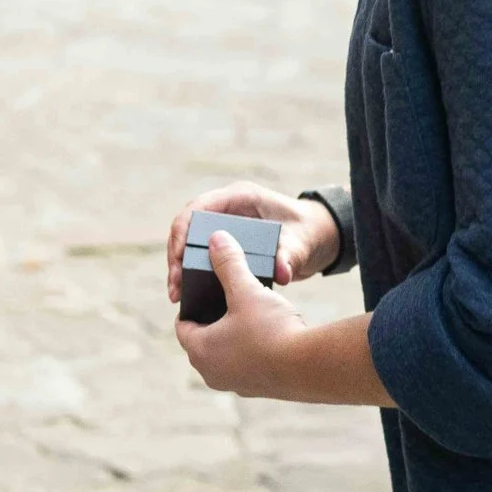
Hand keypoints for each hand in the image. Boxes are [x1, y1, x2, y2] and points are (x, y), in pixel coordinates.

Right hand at [162, 180, 337, 305]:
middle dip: (176, 255)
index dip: (184, 231)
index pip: (199, 207)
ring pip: (186, 242)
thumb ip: (290, 256)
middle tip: (175, 285)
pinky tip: (185, 294)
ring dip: (178, 267)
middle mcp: (225, 207)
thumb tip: (281, 273)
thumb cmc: (309, 233)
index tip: (180, 258)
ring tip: (176, 295)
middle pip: (186, 226)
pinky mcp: (222, 242)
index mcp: (240, 197)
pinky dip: (188, 272)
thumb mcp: (302, 244)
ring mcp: (222, 224)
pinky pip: (197, 254)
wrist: (316, 238)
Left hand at [175, 231, 311, 394]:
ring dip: (232, 338)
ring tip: (249, 316)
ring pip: (224, 356)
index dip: (191, 306)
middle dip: (212, 321)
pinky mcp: (258, 391)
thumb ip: (229, 263)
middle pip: (202, 341)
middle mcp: (210, 373)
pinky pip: (247, 367)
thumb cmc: (271, 329)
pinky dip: (252, 352)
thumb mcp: (247, 290)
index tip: (204, 293)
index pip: (183, 325)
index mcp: (199, 350)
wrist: (309, 367)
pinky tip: (270, 336)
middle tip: (227, 301)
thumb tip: (216, 238)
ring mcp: (234, 385)